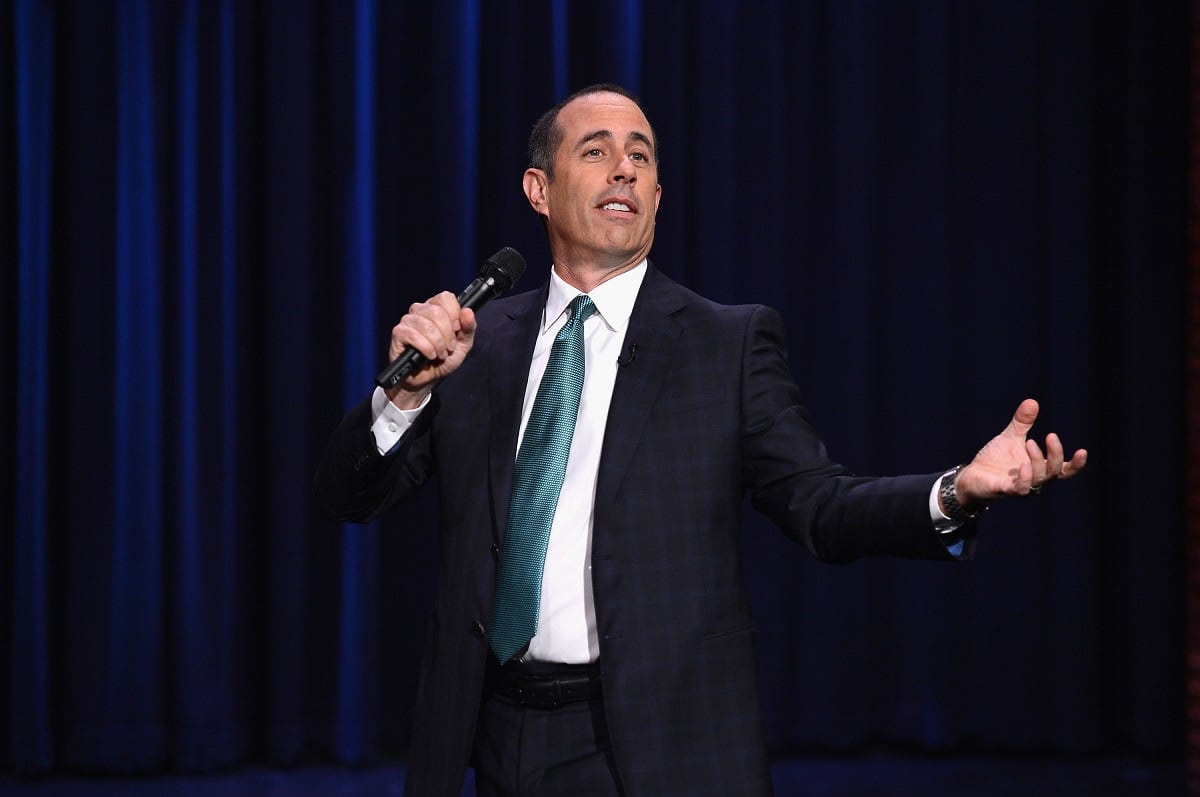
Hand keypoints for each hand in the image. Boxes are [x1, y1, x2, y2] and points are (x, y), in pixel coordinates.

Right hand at [383, 291, 476, 408]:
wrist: (427, 378)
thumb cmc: (443, 359)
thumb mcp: (462, 344)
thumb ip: (468, 328)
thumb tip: (468, 311)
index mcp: (436, 307)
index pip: (445, 298)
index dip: (454, 315)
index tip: (456, 330)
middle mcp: (420, 310)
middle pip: (437, 312)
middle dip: (447, 335)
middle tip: (448, 348)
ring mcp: (408, 320)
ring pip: (427, 325)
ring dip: (438, 344)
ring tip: (439, 354)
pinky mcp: (398, 333)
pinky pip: (413, 335)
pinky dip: (426, 348)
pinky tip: (429, 356)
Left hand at [954, 398, 1087, 509]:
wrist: (972, 475)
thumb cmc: (995, 459)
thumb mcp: (1010, 438)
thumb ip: (1022, 423)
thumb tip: (1032, 402)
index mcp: (1040, 468)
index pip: (1064, 470)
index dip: (1076, 464)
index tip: (1083, 451)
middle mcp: (1035, 480)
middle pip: (1053, 471)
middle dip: (1055, 454)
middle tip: (1050, 436)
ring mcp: (1021, 487)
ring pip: (1039, 479)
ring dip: (1038, 461)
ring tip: (1029, 442)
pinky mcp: (1005, 491)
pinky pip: (1020, 489)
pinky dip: (1025, 478)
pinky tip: (1023, 465)